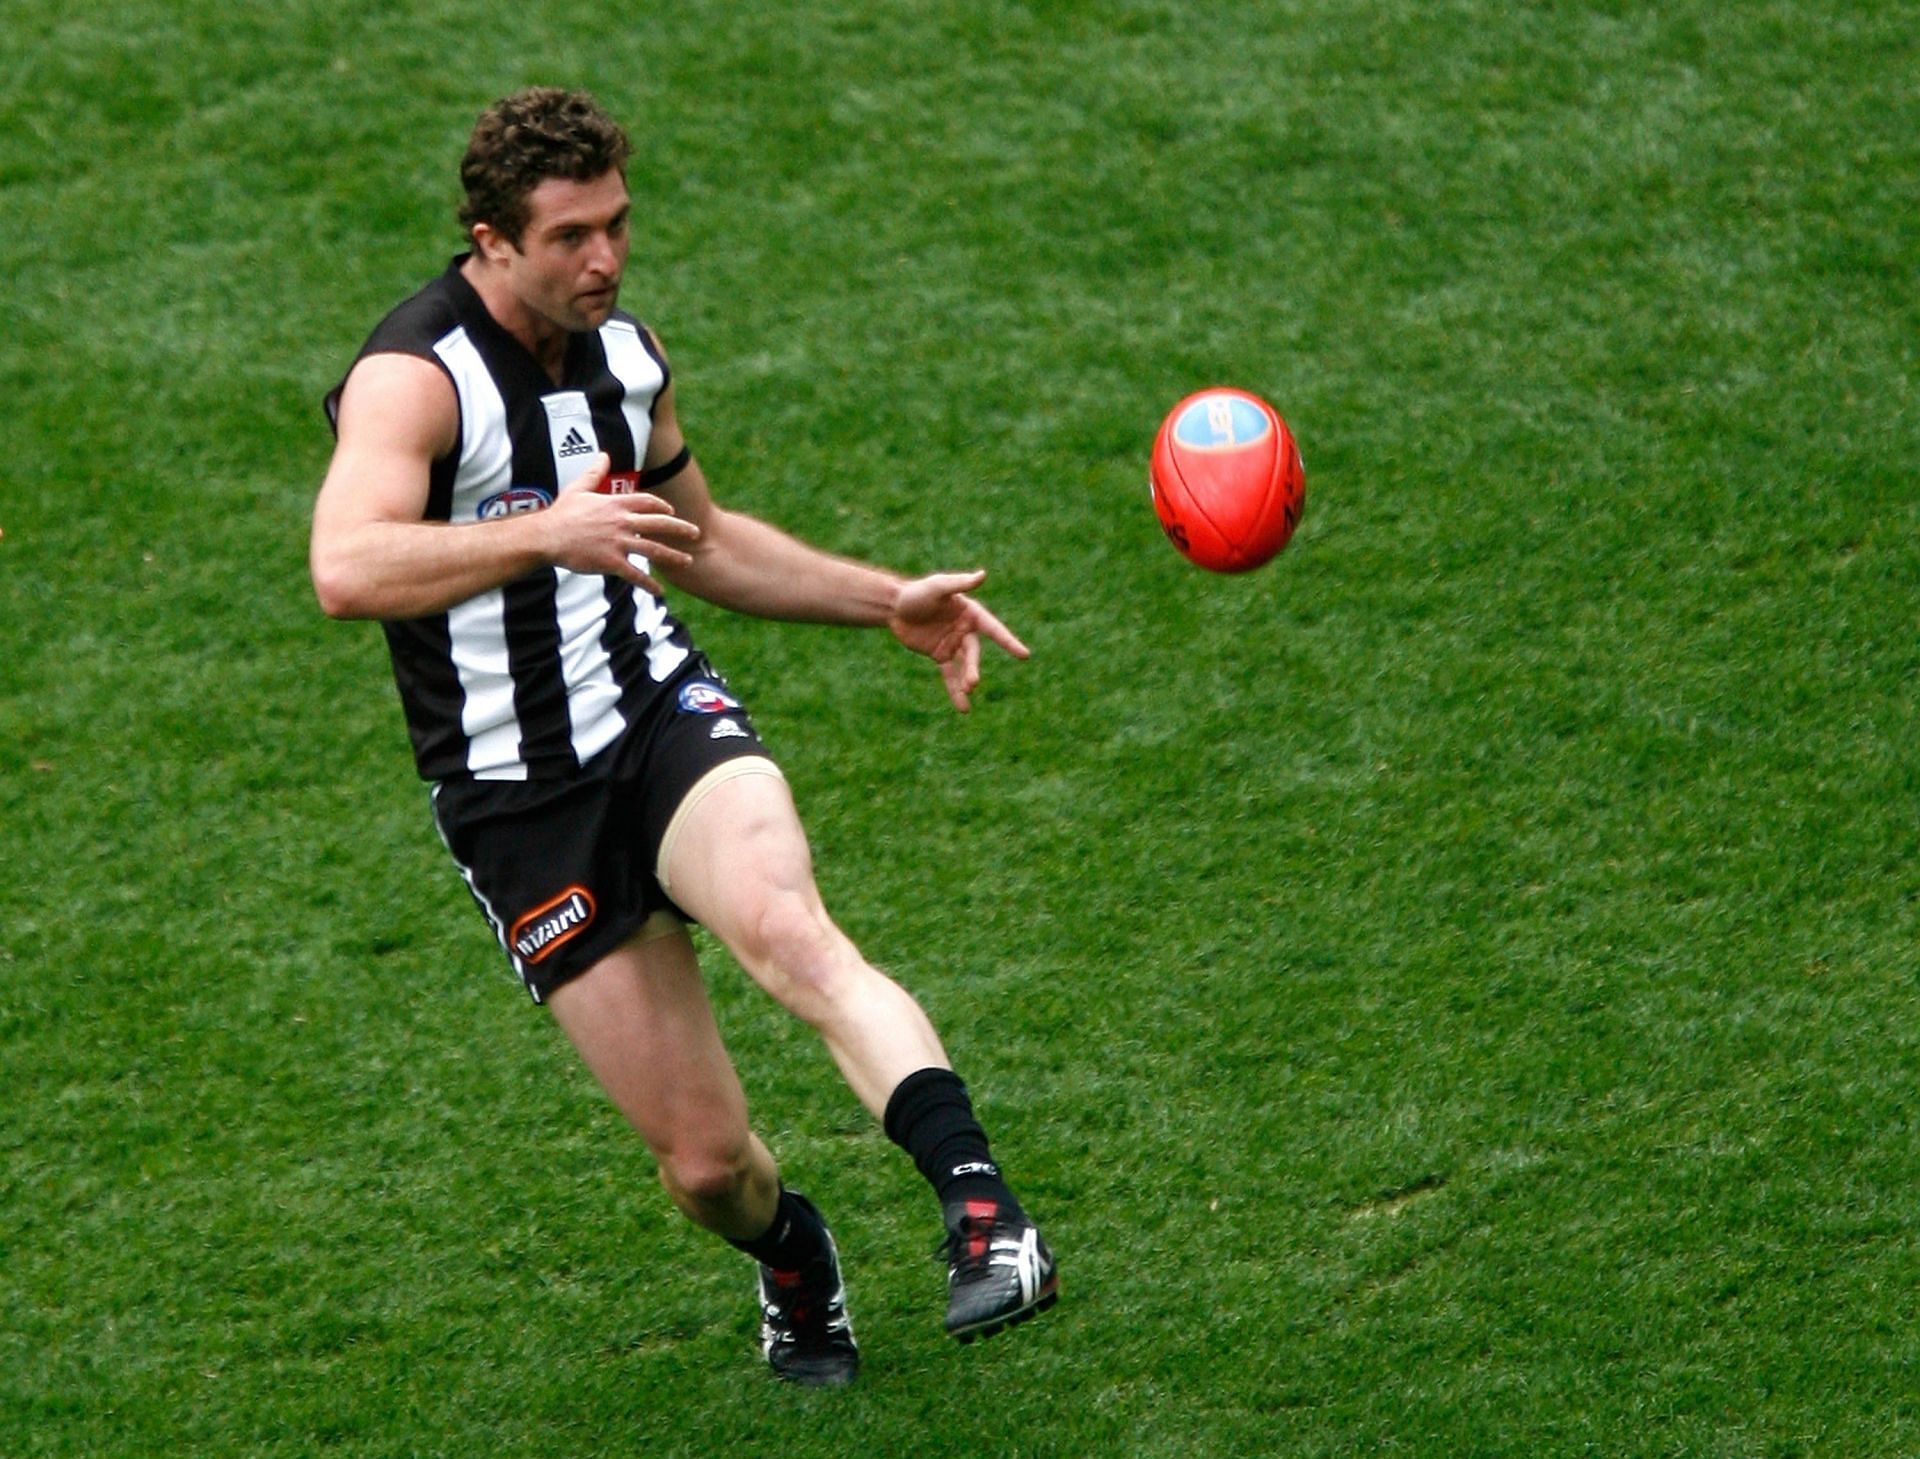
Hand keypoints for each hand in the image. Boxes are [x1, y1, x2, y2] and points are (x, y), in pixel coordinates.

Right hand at [542, 454, 699, 593]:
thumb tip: (604, 455)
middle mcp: (622, 522)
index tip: (671, 510)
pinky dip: (649, 583)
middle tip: (696, 533)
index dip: (662, 506)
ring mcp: (618, 542)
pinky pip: (635, 574)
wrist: (546, 537)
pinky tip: (660, 591)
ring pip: (653, 549)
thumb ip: (594, 472)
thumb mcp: (578, 488)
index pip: (648, 502)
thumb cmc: (561, 514)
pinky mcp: (611, 562)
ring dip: (673, 556)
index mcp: (616, 504)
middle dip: (680, 528)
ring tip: (688, 561)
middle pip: (659, 523)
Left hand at [887, 569, 1029, 711]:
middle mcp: (965, 630)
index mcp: (970, 613)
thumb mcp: (938, 587)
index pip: (993, 629)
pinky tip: (963, 707)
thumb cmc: (917, 592)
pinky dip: (955, 691)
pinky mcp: (939, 655)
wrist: (893, 607)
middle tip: (973, 682)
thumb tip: (983, 575)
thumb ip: (959, 583)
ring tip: (969, 691)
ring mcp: (953, 644)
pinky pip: (950, 675)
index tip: (1024, 655)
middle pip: (974, 652)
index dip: (1008, 642)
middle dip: (974, 667)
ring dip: (967, 679)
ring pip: (964, 665)